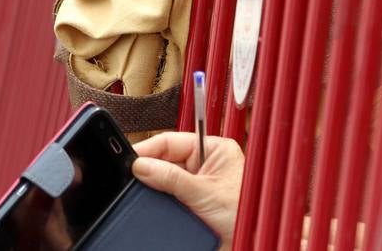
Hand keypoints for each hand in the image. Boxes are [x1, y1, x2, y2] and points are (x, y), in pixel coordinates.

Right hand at [132, 132, 242, 248]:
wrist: (250, 243)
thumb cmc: (245, 216)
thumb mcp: (204, 193)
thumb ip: (171, 178)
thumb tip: (142, 165)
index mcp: (215, 149)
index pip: (174, 140)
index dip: (150, 148)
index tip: (131, 159)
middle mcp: (206, 164)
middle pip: (167, 159)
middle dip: (151, 168)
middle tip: (132, 176)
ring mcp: (198, 183)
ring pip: (165, 178)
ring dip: (155, 185)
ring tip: (144, 190)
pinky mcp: (192, 202)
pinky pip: (168, 195)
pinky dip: (159, 199)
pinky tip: (154, 202)